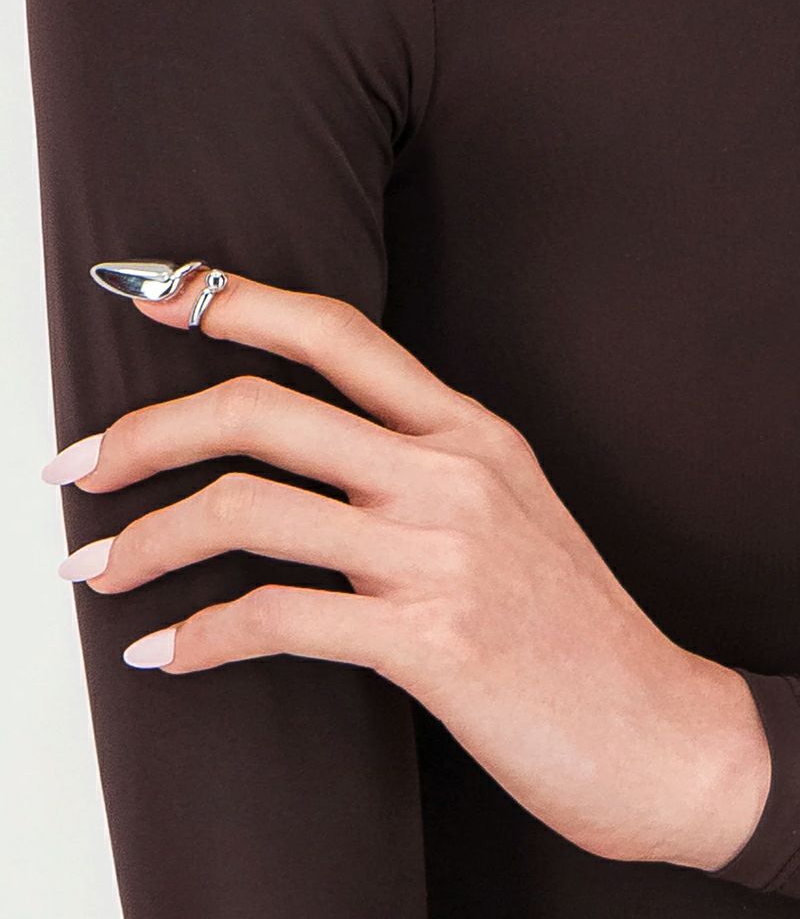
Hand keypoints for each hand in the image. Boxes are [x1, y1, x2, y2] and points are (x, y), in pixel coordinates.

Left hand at [43, 267, 769, 871]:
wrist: (660, 729)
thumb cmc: (576, 627)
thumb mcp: (505, 515)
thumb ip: (416, 476)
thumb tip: (307, 473)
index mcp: (470, 431)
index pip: (337, 333)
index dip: (236, 302)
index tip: (158, 293)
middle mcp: (450, 474)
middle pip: (263, 409)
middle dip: (147, 430)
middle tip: (79, 465)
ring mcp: (440, 553)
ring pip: (250, 509)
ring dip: (148, 540)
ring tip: (96, 571)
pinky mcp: (431, 641)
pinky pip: (278, 619)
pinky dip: (203, 636)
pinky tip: (166, 654)